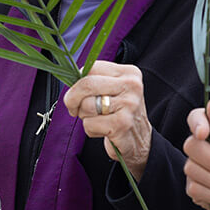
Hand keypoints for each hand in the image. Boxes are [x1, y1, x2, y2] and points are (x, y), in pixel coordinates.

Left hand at [64, 60, 151, 179]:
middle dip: (72, 99)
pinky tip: (103, 131)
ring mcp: (129, 104)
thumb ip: (94, 80)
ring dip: (84, 116)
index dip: (77, 83)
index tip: (76, 93)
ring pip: (86, 105)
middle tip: (73, 108)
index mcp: (128, 72)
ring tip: (97, 120)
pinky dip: (90, 130)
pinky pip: (89, 123)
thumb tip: (70, 77)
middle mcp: (132, 85)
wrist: (139, 141)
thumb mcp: (112, 90)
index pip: (91, 68)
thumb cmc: (118, 112)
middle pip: (86, 84)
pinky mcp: (122, 124)